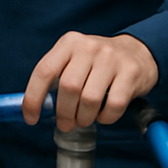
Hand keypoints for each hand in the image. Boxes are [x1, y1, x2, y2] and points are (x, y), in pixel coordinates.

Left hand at [23, 31, 158, 130]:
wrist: (136, 52)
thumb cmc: (98, 61)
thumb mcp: (74, 59)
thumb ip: (57, 76)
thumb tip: (37, 105)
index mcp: (69, 43)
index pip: (44, 71)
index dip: (33, 97)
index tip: (31, 117)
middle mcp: (88, 47)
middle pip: (68, 88)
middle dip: (64, 113)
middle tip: (65, 124)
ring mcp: (110, 59)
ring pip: (89, 99)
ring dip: (84, 118)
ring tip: (84, 119)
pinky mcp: (130, 73)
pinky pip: (113, 105)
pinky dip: (105, 118)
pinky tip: (103, 115)